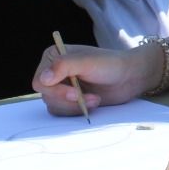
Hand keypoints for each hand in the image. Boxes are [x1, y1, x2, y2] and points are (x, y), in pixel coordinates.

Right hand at [32, 41, 158, 115]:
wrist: (129, 77)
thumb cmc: (110, 64)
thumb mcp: (87, 62)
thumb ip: (64, 66)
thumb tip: (42, 79)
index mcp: (53, 56)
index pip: (40, 81)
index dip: (56, 90)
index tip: (76, 92)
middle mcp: (53, 72)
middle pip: (46, 96)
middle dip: (69, 100)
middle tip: (88, 97)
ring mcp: (61, 86)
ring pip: (54, 106)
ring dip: (75, 107)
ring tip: (94, 99)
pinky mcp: (69, 100)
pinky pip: (63, 113)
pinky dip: (78, 111)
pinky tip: (93, 103)